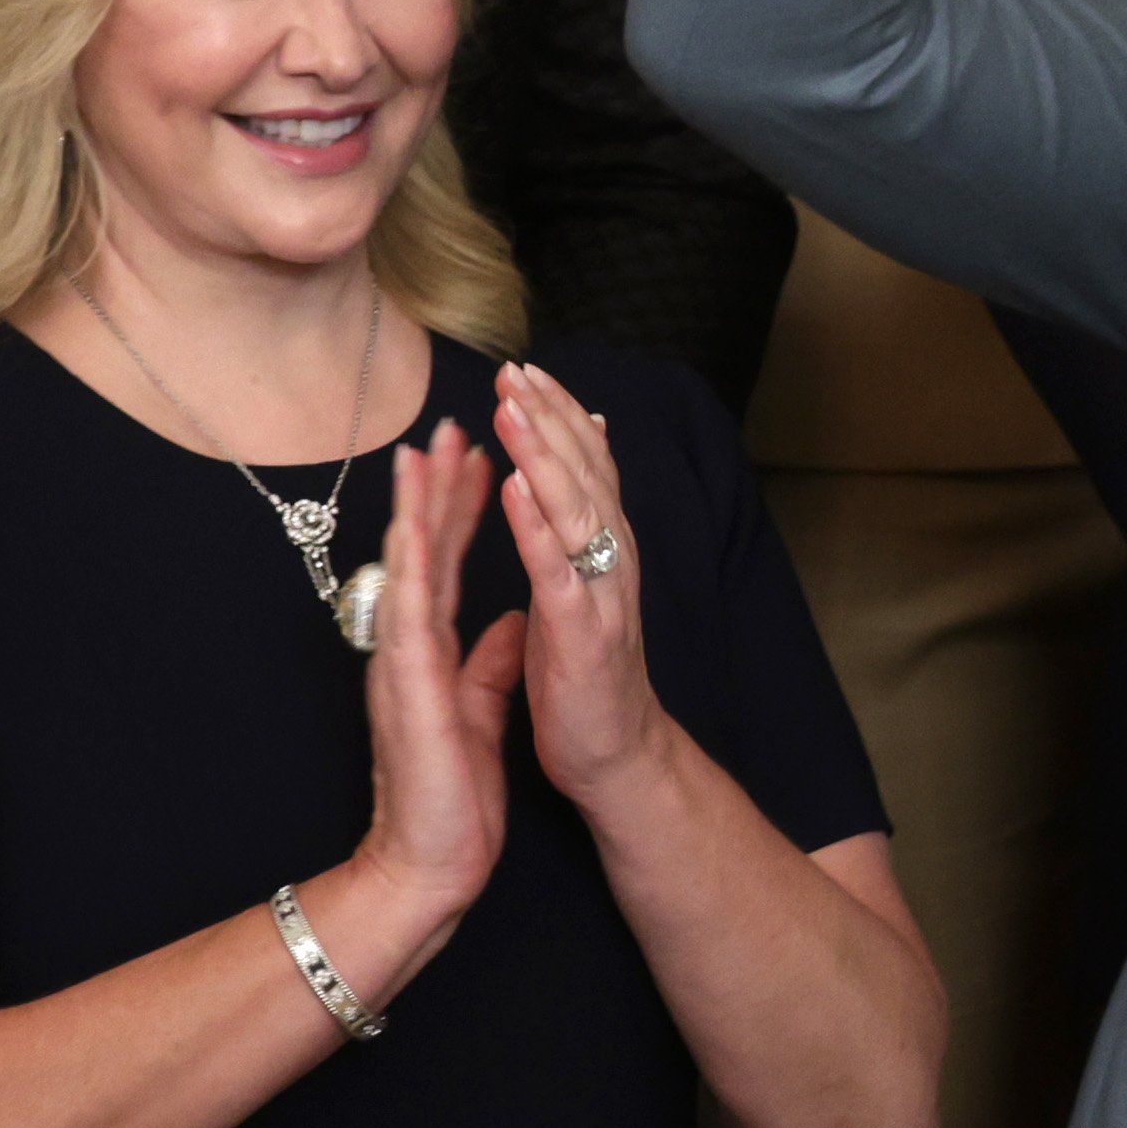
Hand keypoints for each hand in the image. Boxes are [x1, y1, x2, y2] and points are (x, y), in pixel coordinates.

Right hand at [351, 422, 525, 947]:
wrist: (428, 863)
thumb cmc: (451, 795)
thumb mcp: (481, 711)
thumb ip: (490, 663)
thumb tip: (511, 625)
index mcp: (431, 651)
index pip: (449, 564)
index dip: (463, 510)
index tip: (480, 455)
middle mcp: (409, 649)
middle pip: (422, 552)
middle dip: (436, 487)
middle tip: (449, 423)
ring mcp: (401, 666)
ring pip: (405, 571)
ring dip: (413, 510)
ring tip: (422, 451)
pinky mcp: (406, 693)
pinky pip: (408, 620)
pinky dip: (411, 573)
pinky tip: (412, 532)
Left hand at [490, 363, 659, 800]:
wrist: (614, 757)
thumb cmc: (586, 679)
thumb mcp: (576, 593)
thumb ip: (571, 538)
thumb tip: (558, 490)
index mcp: (603, 552)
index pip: (587, 467)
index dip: (559, 416)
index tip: (525, 370)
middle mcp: (611, 562)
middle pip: (585, 474)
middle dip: (549, 418)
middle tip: (514, 370)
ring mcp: (601, 595)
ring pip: (576, 510)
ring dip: (543, 455)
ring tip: (512, 410)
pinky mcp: (582, 634)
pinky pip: (557, 571)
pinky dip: (536, 526)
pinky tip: (515, 487)